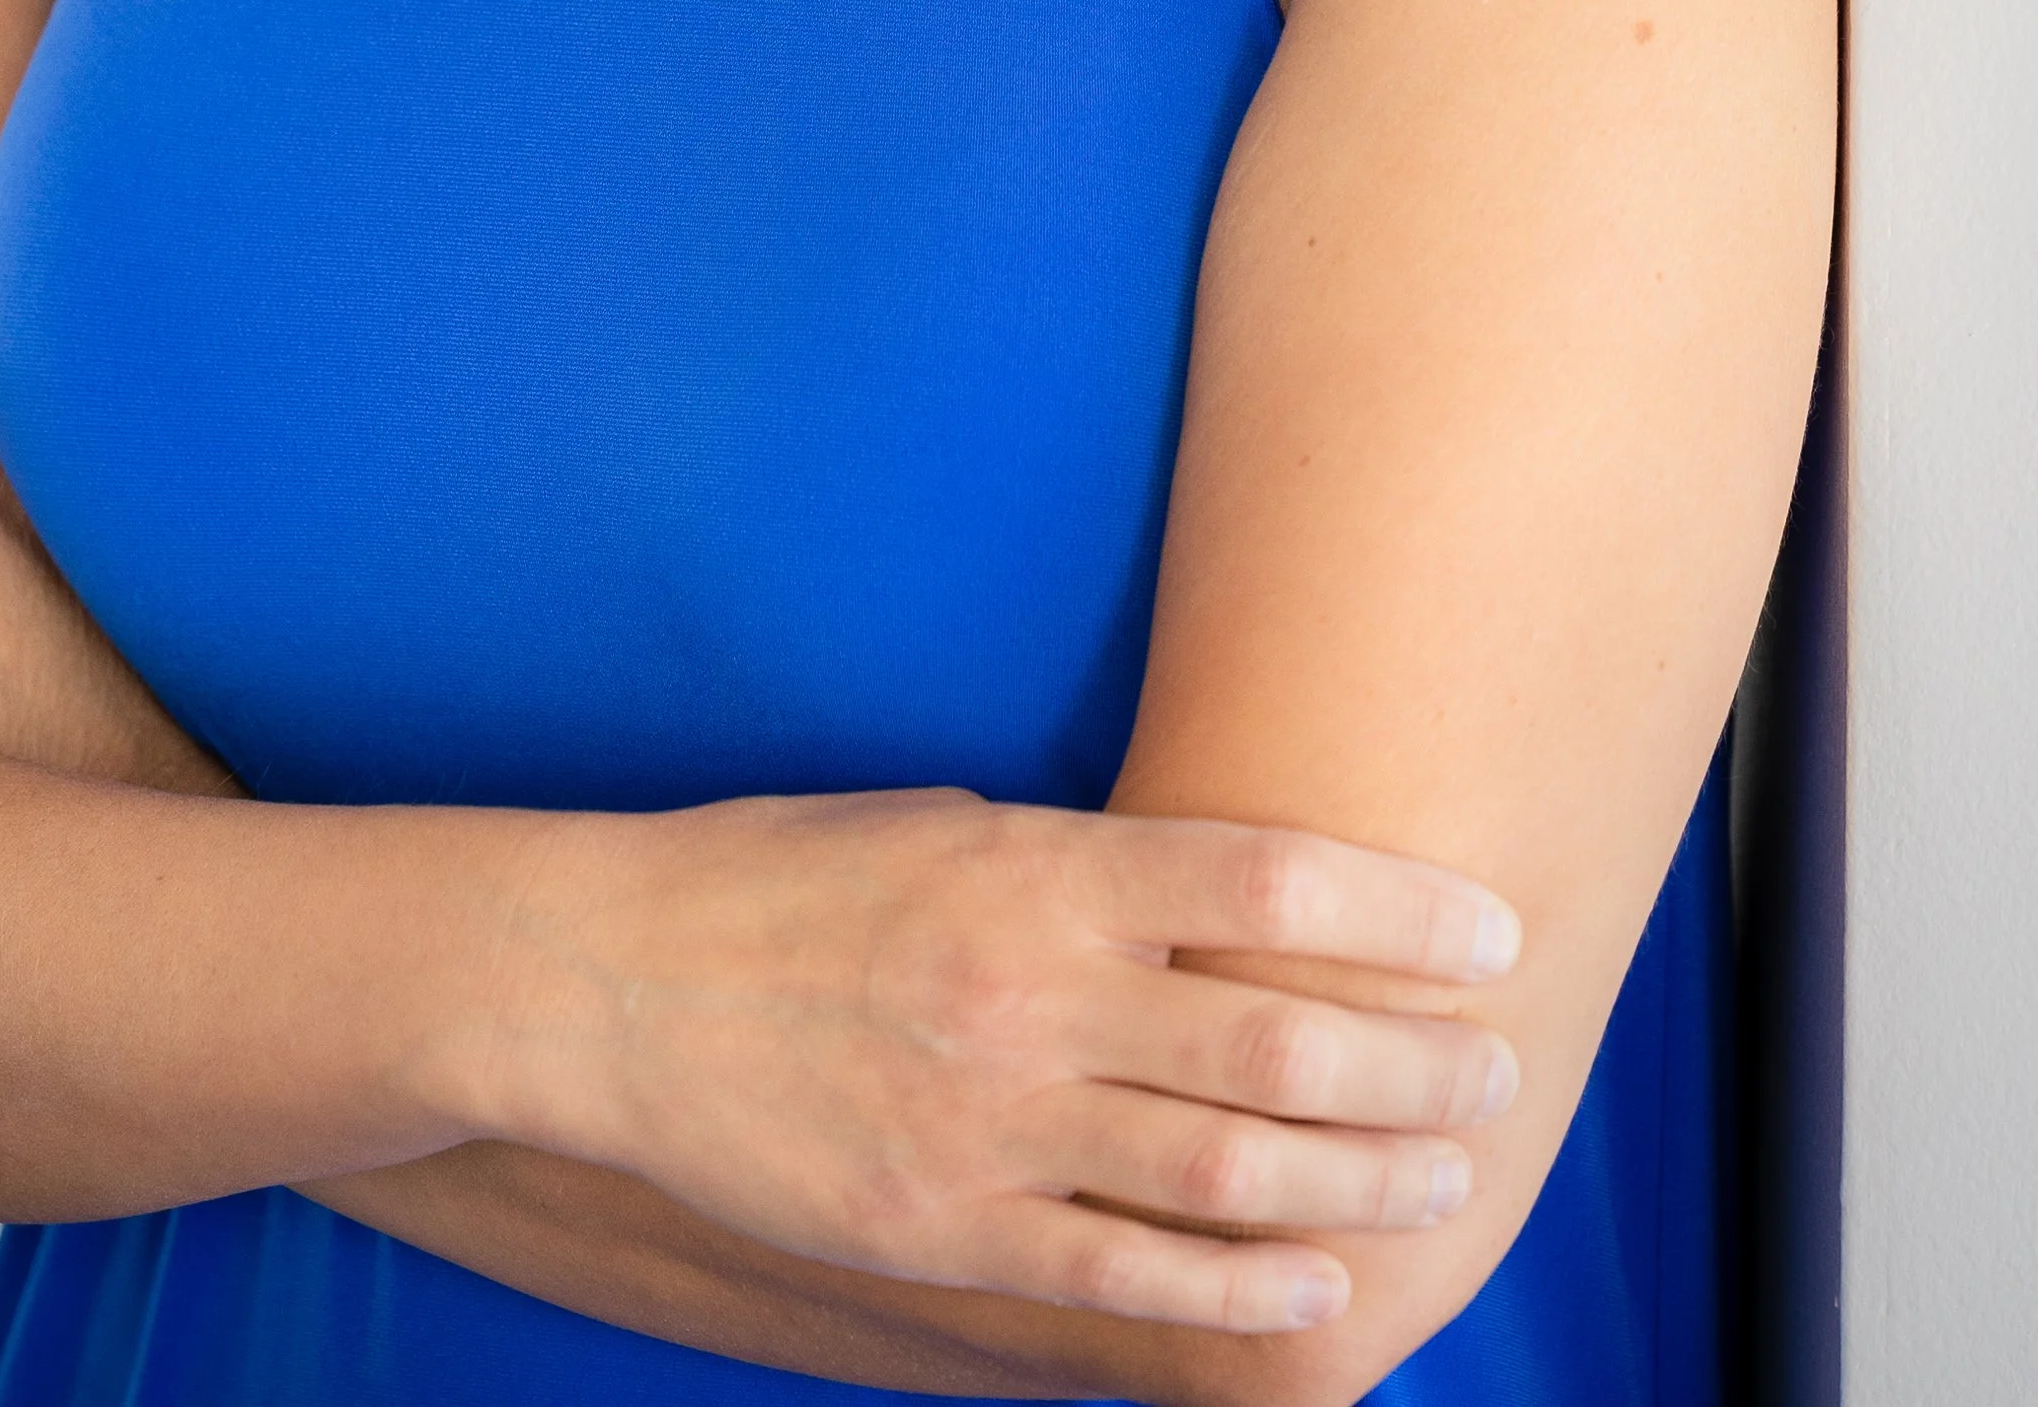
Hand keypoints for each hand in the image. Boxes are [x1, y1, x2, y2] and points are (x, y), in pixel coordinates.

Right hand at [501, 788, 1524, 1337]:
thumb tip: (1204, 894)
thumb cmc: (777, 878)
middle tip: (1495, 1068)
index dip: (1400, 907)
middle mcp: (1030, 989)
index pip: (1265, 876)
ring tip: (1443, 1175)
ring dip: (1364, 1177)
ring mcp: (990, 1118)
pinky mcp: (943, 1227)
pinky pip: (1127, 1273)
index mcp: (1033, 866)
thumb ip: (1073, 867)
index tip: (1489, 929)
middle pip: (1280, 1031)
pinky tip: (1319, 1285)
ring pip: (1230, 1163)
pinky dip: (1241, 1286)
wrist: (611, 983)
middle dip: (1416, 1059)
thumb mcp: (937, 820)